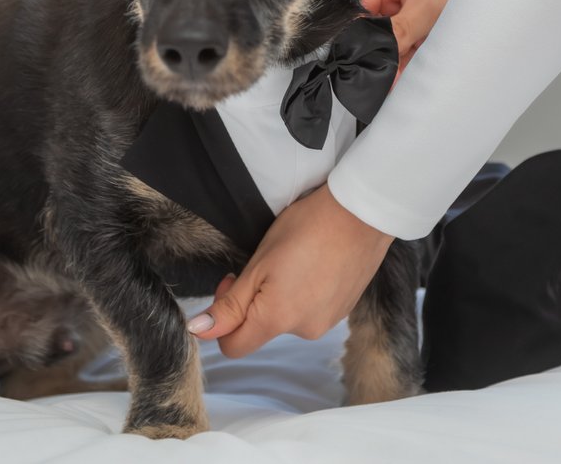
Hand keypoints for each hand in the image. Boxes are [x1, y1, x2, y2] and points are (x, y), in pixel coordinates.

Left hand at [186, 184, 392, 356]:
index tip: (234, 283)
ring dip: (281, 296)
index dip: (223, 319)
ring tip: (296, 259)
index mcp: (277, 319)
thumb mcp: (260, 262)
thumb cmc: (307, 228)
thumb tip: (199, 330)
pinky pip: (310, 311)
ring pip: (287, 319)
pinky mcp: (343, 312)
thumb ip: (230, 304)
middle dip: (254, 302)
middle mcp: (304, 331)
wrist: (361, 214)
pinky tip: (314, 264)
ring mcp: (327, 323)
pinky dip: (304, 293)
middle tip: (264, 263)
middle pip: (261, 330)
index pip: (234, 346)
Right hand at [360, 0, 481, 74]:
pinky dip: (413, 58)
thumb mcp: (426, 5)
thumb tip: (377, 54)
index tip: (366, 55)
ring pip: (393, 42)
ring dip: (400, 56)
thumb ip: (398, 32)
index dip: (360, 34)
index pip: (359, 10)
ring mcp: (408, 11)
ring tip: (408, 67)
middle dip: (383, 49)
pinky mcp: (423, 26)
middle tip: (387, 69)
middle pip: (375, 30)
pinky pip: (410, 47)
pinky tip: (416, 68)